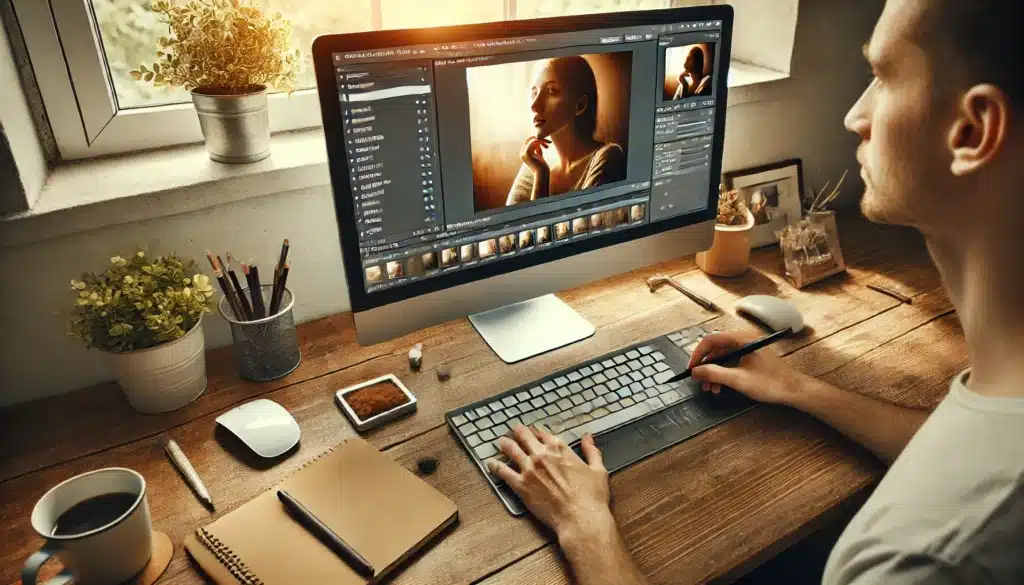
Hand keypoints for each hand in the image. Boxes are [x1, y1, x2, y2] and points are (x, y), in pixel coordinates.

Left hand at [489, 426, 613, 540]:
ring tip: (501, 442)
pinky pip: (503, 472)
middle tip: (514, 431)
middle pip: (524, 437)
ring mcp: (529, 469)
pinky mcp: (521, 485)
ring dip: (505, 444)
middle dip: (518, 432)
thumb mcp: (598, 470)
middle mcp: (542, 456)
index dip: (536, 432)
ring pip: (511, 450)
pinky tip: (490, 463)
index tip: (533, 431)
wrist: (580, 518)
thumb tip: (588, 437)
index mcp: (560, 450)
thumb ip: (591, 451)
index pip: (543, 434)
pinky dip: (495, 466)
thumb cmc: (591, 497)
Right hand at [519, 136, 549, 174]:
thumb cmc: (542, 167)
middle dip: (540, 139)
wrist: (541, 174)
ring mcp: (523, 153)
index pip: (529, 141)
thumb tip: (538, 141)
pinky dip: (540, 142)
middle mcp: (522, 153)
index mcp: (524, 153)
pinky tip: (546, 146)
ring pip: (532, 139)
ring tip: (548, 145)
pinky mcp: (527, 153)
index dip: (538, 140)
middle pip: (530, 139)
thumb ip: (537, 149)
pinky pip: (533, 142)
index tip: (546, 145)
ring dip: (542, 140)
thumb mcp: (539, 156)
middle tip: (549, 143)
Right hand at [687, 330, 809, 405]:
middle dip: (706, 365)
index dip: (698, 354)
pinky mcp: (751, 357)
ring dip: (713, 372)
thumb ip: (714, 374)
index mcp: (743, 338)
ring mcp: (748, 348)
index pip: (711, 339)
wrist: (794, 390)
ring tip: (710, 388)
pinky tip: (721, 386)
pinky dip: (723, 373)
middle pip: (716, 348)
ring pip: (722, 356)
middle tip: (699, 379)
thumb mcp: (738, 380)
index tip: (691, 368)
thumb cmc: (772, 383)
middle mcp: (744, 339)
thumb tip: (696, 371)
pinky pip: (730, 361)